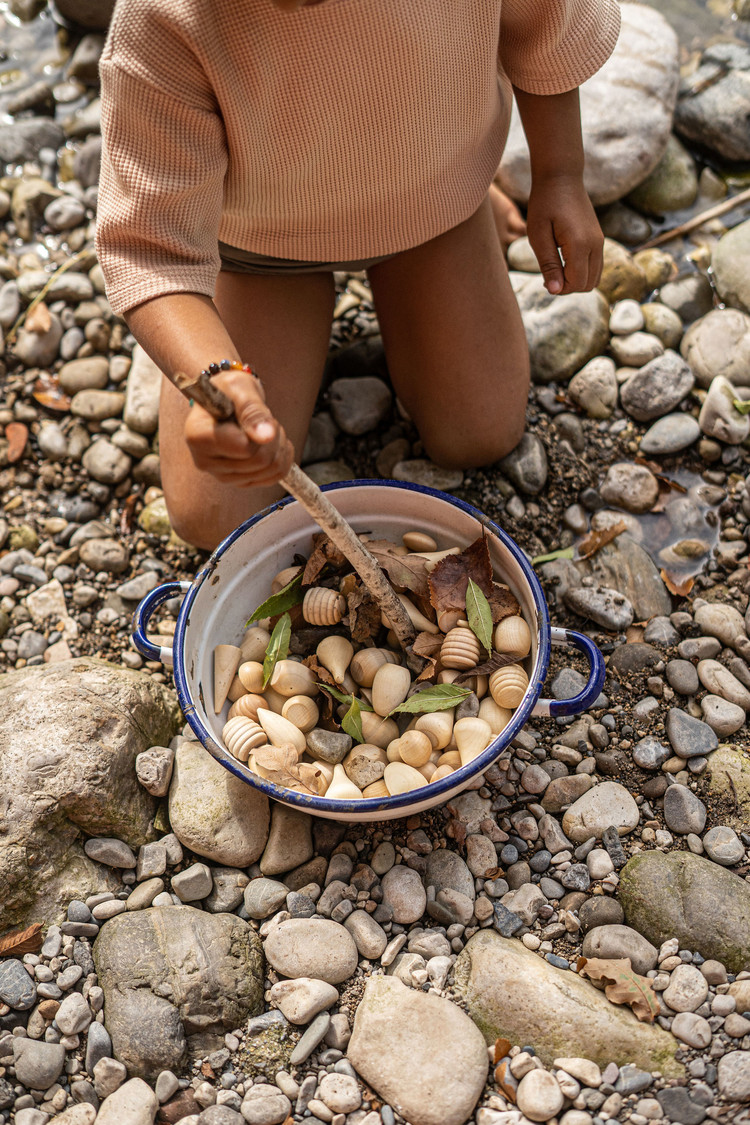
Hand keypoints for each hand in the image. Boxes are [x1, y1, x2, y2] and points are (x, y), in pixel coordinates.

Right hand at [184, 367, 293, 486]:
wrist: (225, 399)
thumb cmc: (228, 389)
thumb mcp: (239, 387)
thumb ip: (252, 410)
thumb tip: (266, 436)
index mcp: (198, 437)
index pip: (244, 448)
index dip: (257, 429)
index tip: (251, 411)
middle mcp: (205, 461)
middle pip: (260, 462)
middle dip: (273, 437)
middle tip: (262, 418)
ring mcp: (221, 475)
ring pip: (270, 471)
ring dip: (278, 446)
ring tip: (263, 428)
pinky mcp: (237, 482)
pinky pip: (274, 478)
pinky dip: (281, 458)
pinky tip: (269, 442)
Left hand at [525, 173, 603, 295]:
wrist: (561, 177)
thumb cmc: (544, 204)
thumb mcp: (539, 236)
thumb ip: (548, 264)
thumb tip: (555, 291)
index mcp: (580, 244)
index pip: (576, 283)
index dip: (559, 288)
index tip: (544, 278)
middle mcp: (596, 245)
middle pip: (588, 284)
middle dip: (568, 287)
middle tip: (549, 274)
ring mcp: (600, 242)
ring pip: (595, 278)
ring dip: (576, 280)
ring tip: (556, 268)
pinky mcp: (599, 239)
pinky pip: (595, 267)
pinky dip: (582, 271)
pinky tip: (564, 261)